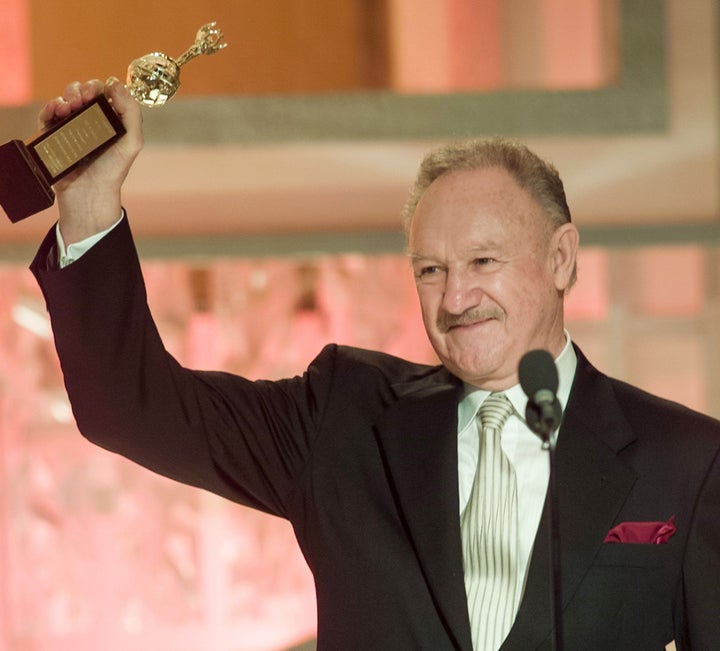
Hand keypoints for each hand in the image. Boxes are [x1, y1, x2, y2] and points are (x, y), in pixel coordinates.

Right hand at [38, 78, 143, 244]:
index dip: (101, 87)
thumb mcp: (132, 142)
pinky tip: (57, 109)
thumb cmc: (114, 169)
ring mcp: (72, 126)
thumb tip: (117, 83)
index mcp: (110, 120)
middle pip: (83, 91)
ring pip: (66, 99)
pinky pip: (49, 114)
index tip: (99, 93)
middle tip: (84, 99)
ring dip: (67, 95)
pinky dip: (50, 106)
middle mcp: (91, 120)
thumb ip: (131, 112)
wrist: (91, 192)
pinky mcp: (55, 135)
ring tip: (71, 106)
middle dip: (83, 89)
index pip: (104, 93)